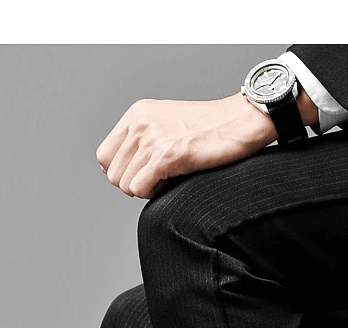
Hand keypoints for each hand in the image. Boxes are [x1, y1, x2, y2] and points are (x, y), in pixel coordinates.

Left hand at [96, 90, 317, 198]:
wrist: (242, 120)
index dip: (122, 172)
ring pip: (125, 185)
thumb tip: (119, 172)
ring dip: (146, 190)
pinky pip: (140, 189)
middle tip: (158, 179)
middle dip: (133, 184)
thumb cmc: (210, 128)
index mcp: (136, 114)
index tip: (142, 173)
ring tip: (168, 177)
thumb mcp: (166, 124)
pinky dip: (154, 193)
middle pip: (112, 174)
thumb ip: (140, 141)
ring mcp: (152, 138)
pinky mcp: (167, 154)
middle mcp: (140, 123)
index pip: (104, 156)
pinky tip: (173, 180)